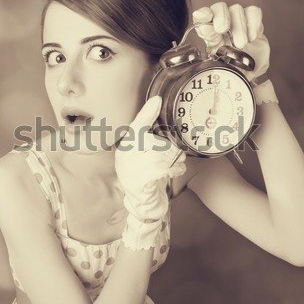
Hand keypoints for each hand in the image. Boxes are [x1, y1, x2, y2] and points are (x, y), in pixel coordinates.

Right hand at [115, 96, 185, 222]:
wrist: (144, 203)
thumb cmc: (146, 175)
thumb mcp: (146, 153)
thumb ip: (149, 130)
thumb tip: (156, 100)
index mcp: (125, 147)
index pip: (135, 127)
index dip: (146, 114)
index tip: (157, 101)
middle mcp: (124, 158)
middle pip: (153, 142)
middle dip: (171, 149)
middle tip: (179, 156)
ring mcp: (130, 172)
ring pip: (160, 156)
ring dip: (175, 161)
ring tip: (178, 165)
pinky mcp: (140, 184)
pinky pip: (161, 169)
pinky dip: (174, 170)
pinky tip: (176, 172)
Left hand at [193, 2, 269, 82]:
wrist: (252, 72)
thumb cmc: (234, 69)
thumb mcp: (222, 70)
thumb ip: (216, 65)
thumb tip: (209, 62)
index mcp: (211, 36)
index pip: (202, 19)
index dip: (202, 15)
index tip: (202, 16)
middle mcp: (223, 25)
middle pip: (219, 7)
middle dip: (221, 17)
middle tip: (223, 29)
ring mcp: (239, 22)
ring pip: (236, 9)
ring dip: (239, 26)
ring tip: (241, 44)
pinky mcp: (253, 22)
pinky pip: (253, 12)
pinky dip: (253, 23)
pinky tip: (252, 37)